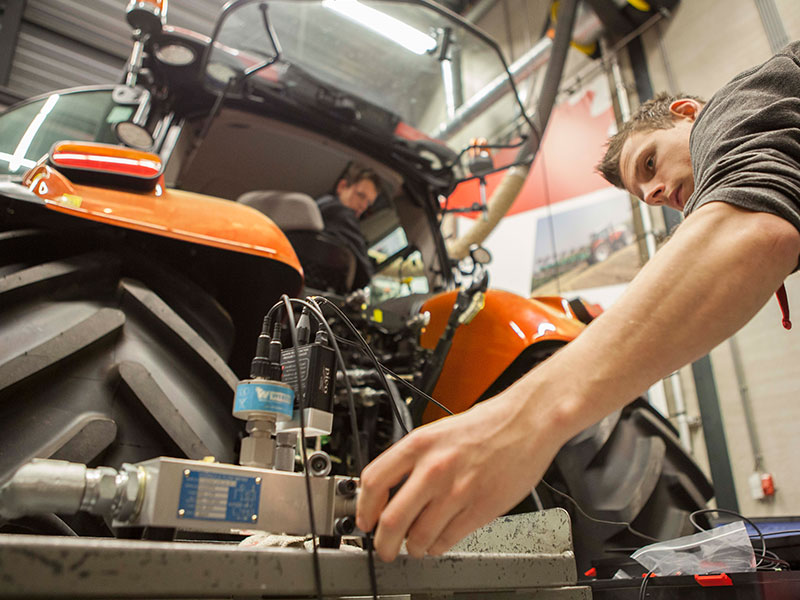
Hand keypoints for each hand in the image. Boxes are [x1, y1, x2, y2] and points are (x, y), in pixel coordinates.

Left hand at [355, 387, 566, 561]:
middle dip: (383, 543)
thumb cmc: (487, 424)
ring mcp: (457, 490)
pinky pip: (448, 539)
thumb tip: (389, 489)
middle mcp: (434, 468)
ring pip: (419, 536)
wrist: (528, 421)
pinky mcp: (481, 508)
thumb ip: (413, 459)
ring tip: (414, 548)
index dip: (363, 508)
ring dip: (412, 549)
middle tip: (384, 549)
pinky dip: (437, 547)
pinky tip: (437, 542)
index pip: (374, 482)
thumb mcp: (438, 431)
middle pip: (391, 519)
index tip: (364, 520)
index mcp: (419, 444)